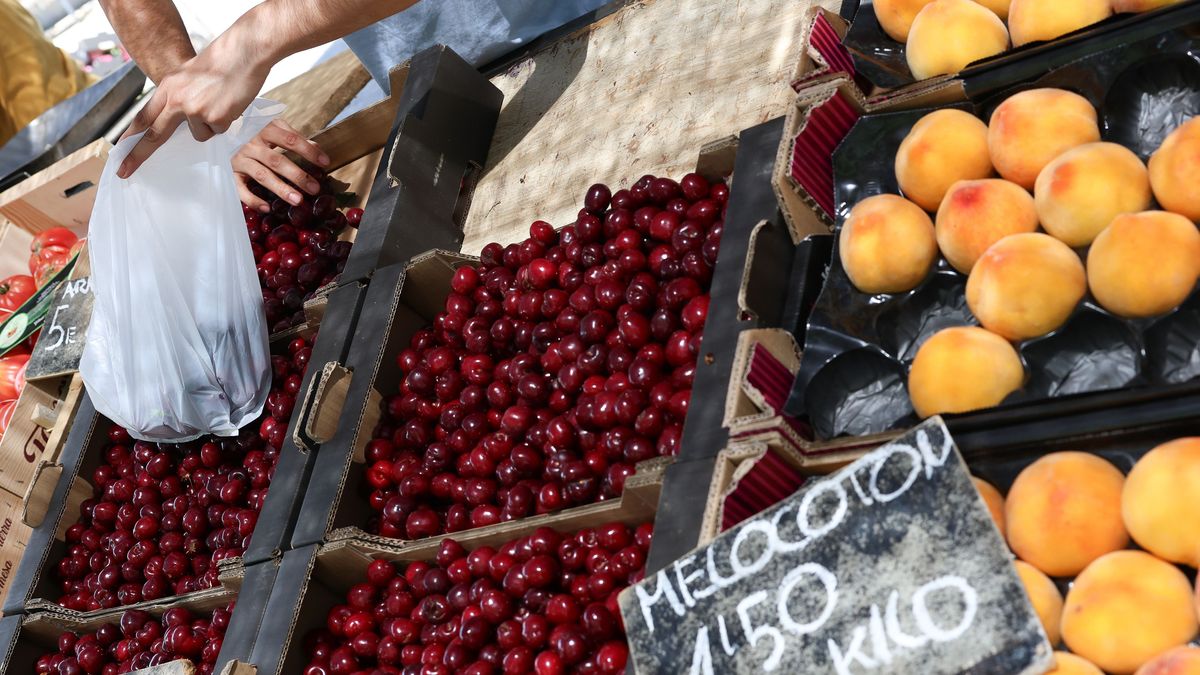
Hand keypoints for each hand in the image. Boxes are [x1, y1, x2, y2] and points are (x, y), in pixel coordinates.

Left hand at [117, 29, 268, 177]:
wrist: (245, 51)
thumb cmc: (224, 61)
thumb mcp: (190, 74)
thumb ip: (180, 95)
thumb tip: (181, 119)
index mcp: (168, 87)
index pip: (144, 116)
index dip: (130, 135)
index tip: (119, 151)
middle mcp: (177, 100)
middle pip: (155, 135)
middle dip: (138, 156)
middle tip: (124, 172)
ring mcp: (195, 110)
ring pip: (199, 134)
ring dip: (211, 125)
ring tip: (222, 102)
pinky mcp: (215, 119)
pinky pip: (219, 131)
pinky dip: (226, 121)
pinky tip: (231, 104)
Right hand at [234, 120, 330, 211]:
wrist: (219, 131)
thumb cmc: (255, 135)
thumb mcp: (274, 130)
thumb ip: (294, 138)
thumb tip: (317, 147)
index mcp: (265, 130)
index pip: (290, 140)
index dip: (309, 151)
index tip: (325, 162)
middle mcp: (251, 144)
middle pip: (277, 161)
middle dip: (297, 175)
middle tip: (314, 188)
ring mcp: (240, 159)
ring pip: (262, 175)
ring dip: (280, 189)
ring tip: (298, 200)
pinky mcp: (230, 173)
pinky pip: (240, 189)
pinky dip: (252, 200)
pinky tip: (267, 208)